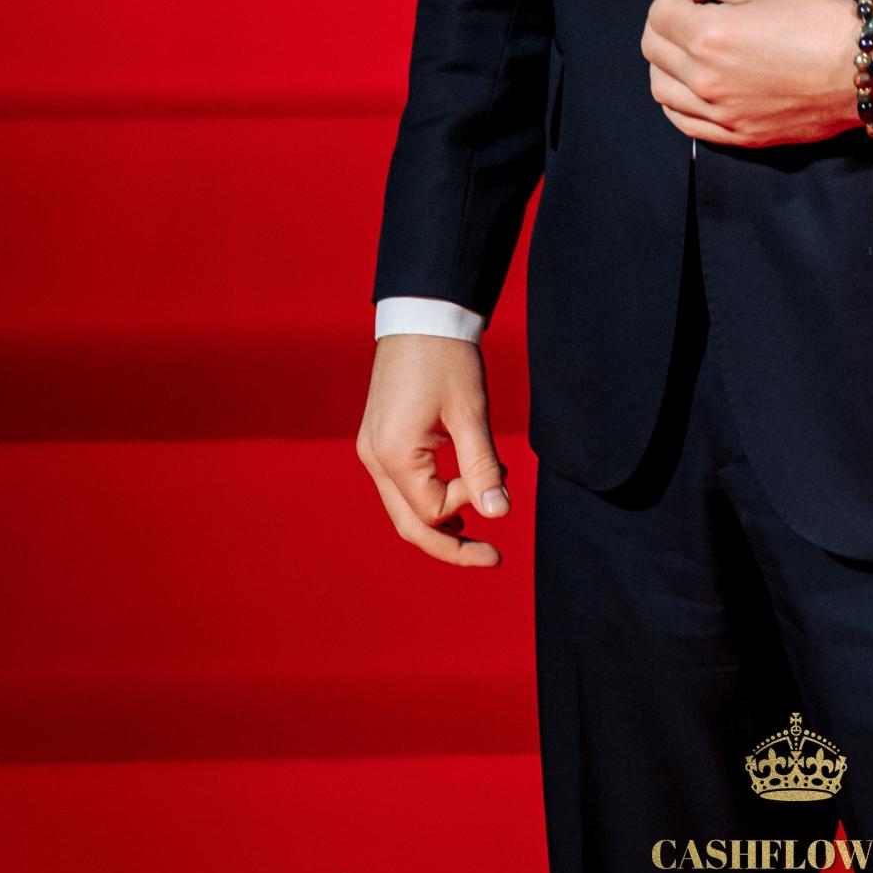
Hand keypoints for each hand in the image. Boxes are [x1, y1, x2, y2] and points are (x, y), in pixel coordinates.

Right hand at [357, 334, 510, 570]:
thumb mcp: (471, 412)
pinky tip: (458, 500)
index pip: (430, 511)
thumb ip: (482, 467)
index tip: (499, 475)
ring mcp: (372, 450)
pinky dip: (429, 499)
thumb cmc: (447, 357)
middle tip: (491, 559)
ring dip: (440, 523)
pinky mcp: (379, 440)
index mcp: (393, 454)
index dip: (467, 504)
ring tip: (478, 532)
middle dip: (450, 545)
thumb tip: (499, 514)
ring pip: (402, 509)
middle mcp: (373, 458)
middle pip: (409, 525)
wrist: (421, 312)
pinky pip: (401, 485)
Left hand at [640, 0, 872, 147]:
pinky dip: (678, 101)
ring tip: (696, 47)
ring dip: (667, 62)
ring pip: (661, 90)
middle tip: (697, 9)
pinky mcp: (739, 135)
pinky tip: (697, 83)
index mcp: (712, 37)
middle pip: (653, 49)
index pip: (661, 13)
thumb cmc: (827, 24)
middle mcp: (707, 80)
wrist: (868, 73)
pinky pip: (684, 122)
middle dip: (668, 21)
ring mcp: (721, 113)